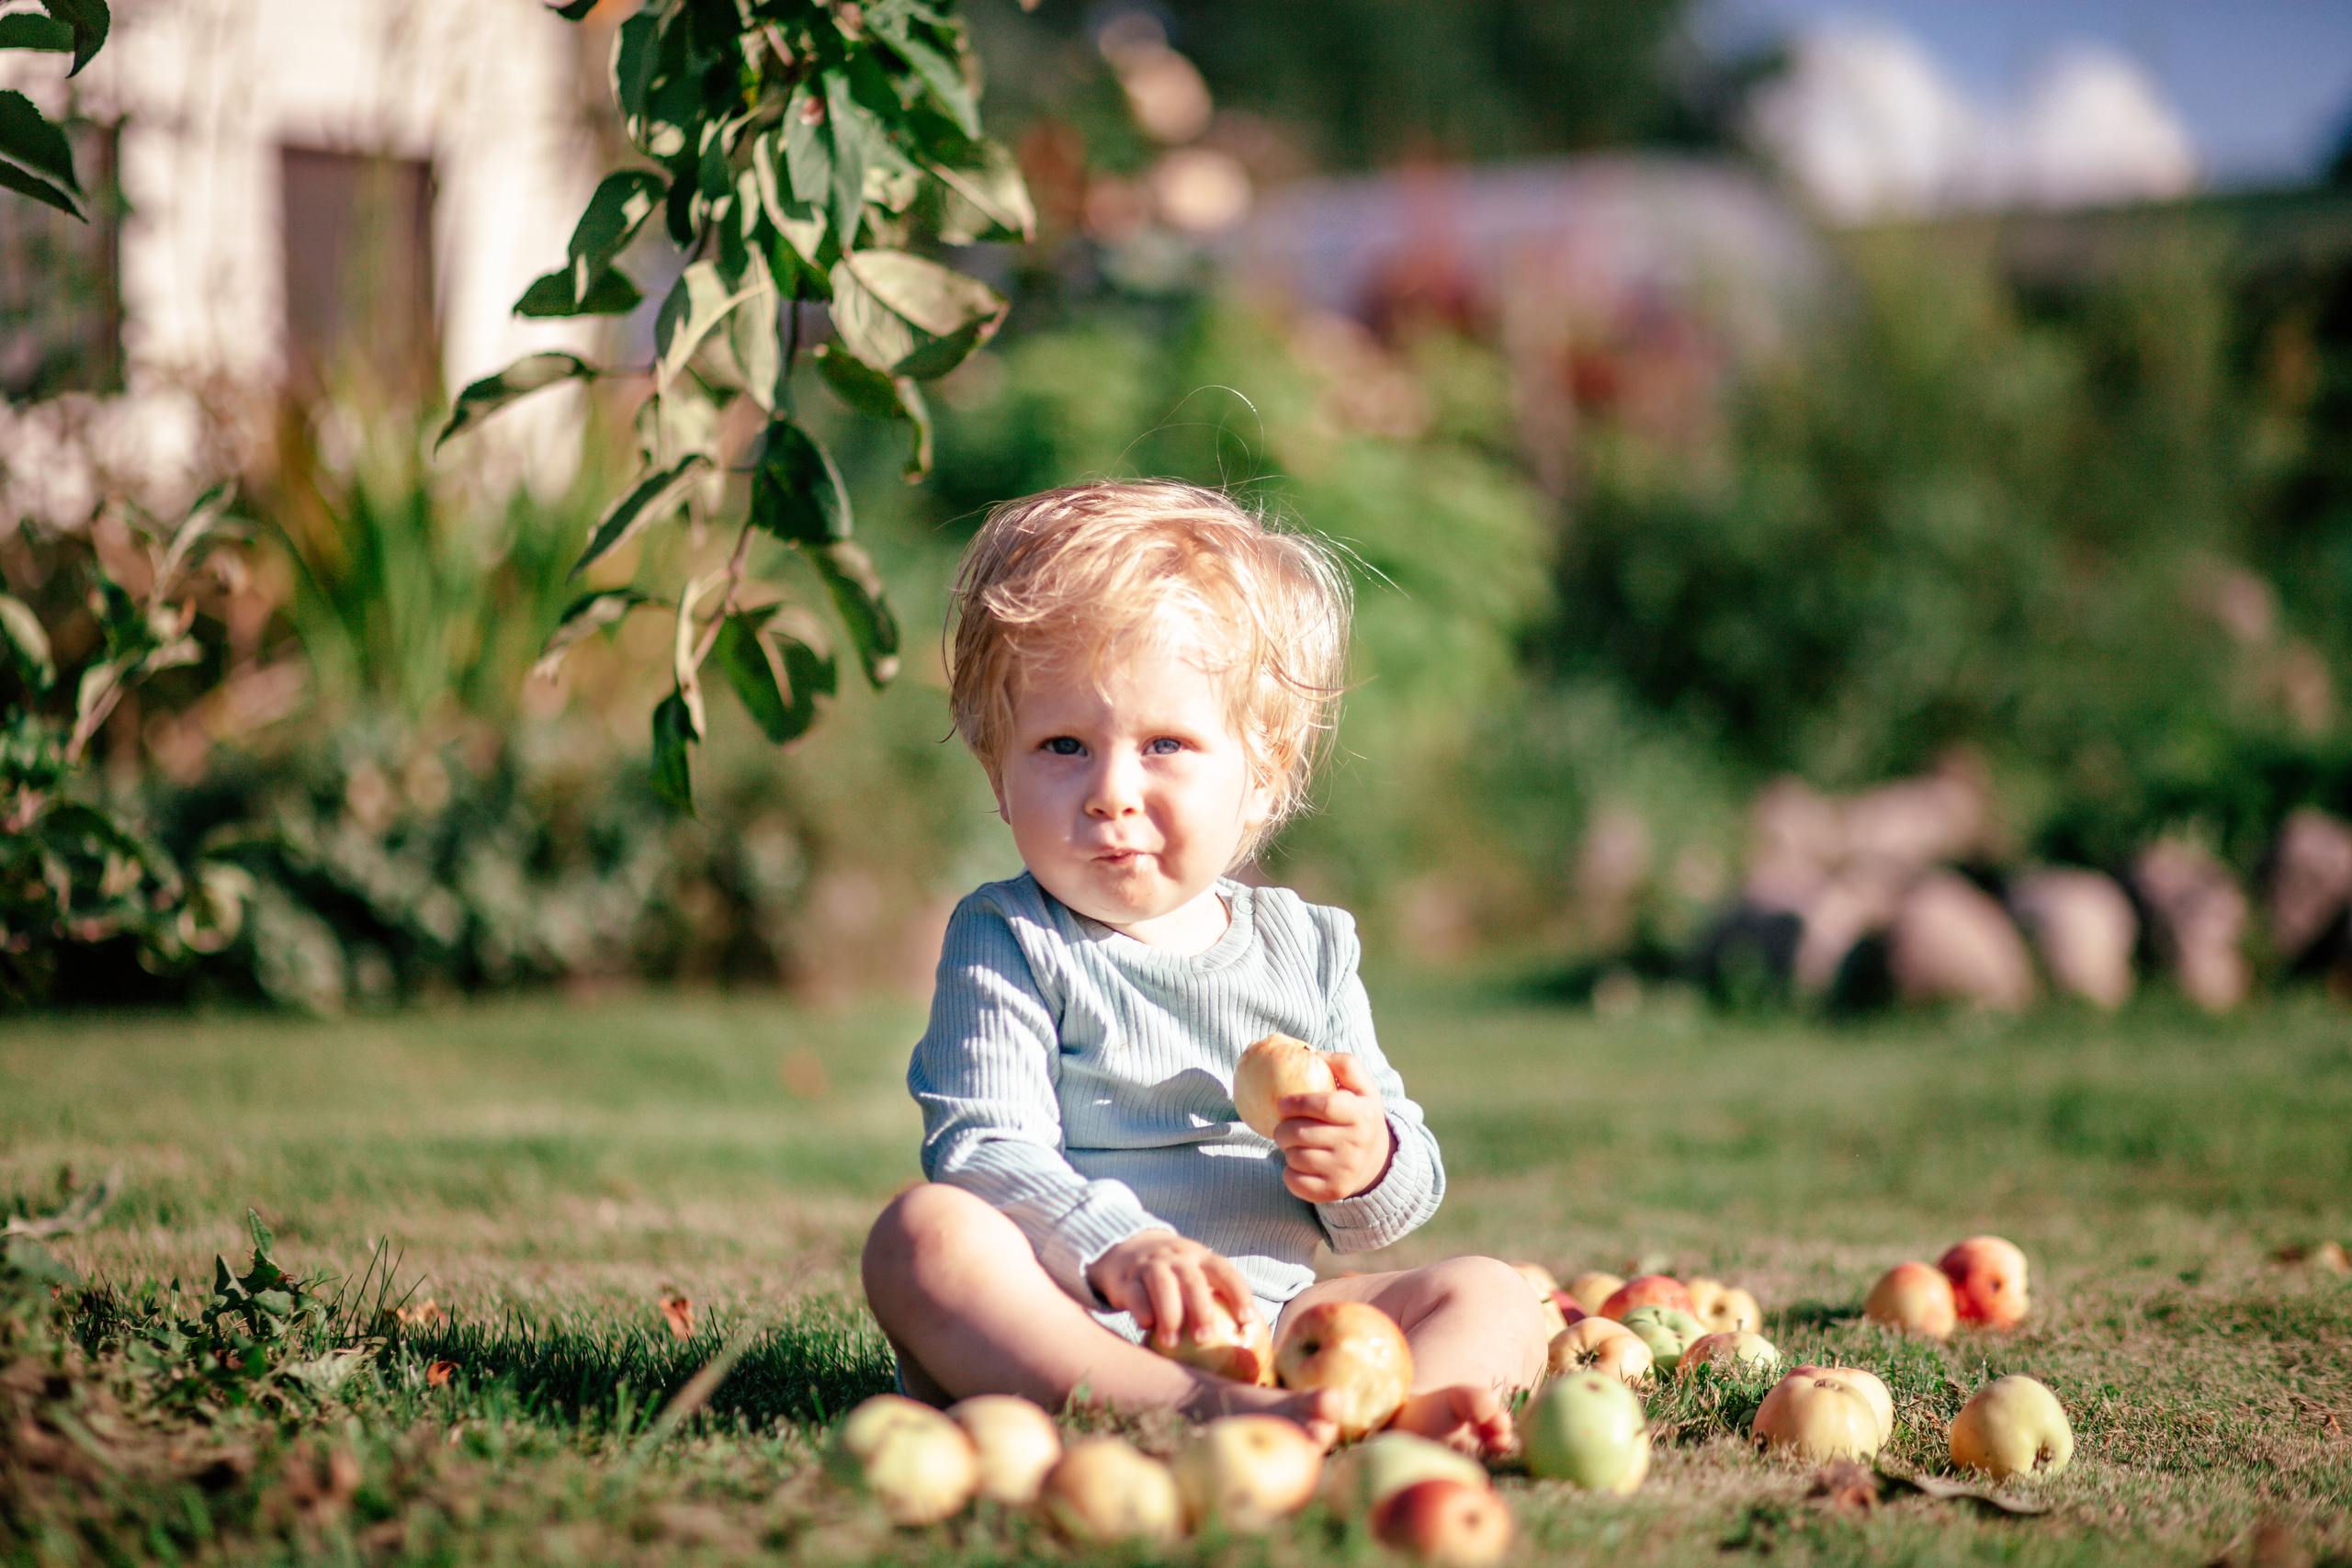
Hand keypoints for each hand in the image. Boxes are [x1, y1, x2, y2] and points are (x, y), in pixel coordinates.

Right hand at [1086, 1230, 1258, 1350]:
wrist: (1130, 1248)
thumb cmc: (1176, 1276)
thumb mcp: (1196, 1275)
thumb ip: (1215, 1299)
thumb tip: (1247, 1342)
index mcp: (1201, 1258)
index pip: (1224, 1272)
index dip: (1238, 1293)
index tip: (1246, 1319)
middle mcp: (1178, 1258)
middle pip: (1192, 1280)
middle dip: (1200, 1309)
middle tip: (1204, 1339)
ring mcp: (1151, 1265)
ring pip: (1162, 1285)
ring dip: (1169, 1314)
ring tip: (1171, 1343)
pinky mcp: (1128, 1278)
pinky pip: (1135, 1293)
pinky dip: (1141, 1309)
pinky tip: (1146, 1326)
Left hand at [1273, 1052, 1392, 1202]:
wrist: (1377, 1161)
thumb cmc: (1360, 1114)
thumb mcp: (1363, 1087)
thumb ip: (1344, 1064)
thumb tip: (1313, 1052)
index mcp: (1364, 1115)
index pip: (1326, 1106)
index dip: (1299, 1102)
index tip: (1281, 1102)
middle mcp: (1356, 1145)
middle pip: (1303, 1134)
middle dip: (1283, 1128)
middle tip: (1281, 1124)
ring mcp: (1345, 1171)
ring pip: (1296, 1158)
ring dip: (1287, 1149)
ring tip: (1293, 1143)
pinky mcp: (1333, 1191)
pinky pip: (1295, 1182)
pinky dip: (1289, 1172)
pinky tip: (1297, 1163)